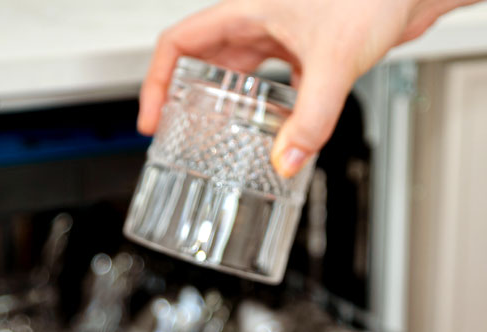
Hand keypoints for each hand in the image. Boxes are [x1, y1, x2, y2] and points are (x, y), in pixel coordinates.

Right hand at [138, 0, 472, 176]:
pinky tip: (276, 131)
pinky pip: (273, 80)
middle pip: (204, 60)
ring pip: (239, 71)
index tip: (153, 118)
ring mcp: (283, 33)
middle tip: (180, 137)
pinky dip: (267, 106)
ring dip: (226, 103)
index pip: (178, 42)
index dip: (157, 81)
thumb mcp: (334, 64)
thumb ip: (310, 120)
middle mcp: (259, 20)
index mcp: (246, 11)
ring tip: (218, 139)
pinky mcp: (308, 48)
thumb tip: (287, 162)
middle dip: (187, 99)